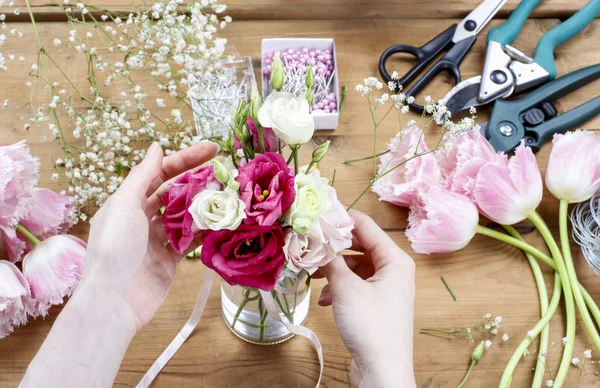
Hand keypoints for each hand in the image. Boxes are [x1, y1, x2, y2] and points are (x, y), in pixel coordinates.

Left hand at [82, 141, 217, 330]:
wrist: (114, 303)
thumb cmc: (115, 250)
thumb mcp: (125, 205)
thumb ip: (142, 175)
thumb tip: (156, 147)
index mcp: (126, 202)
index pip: (159, 172)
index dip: (185, 159)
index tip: (211, 150)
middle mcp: (140, 218)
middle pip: (173, 192)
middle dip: (198, 180)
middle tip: (225, 171)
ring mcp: (156, 240)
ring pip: (184, 215)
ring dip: (204, 205)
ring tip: (228, 194)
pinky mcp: (169, 260)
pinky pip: (190, 240)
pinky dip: (204, 230)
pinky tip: (222, 221)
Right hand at [318, 210, 415, 387]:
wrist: (382, 372)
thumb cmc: (371, 327)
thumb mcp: (345, 288)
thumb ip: (330, 258)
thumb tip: (315, 235)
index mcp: (395, 259)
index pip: (365, 225)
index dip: (339, 217)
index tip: (314, 213)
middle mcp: (393, 269)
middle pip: (359, 245)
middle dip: (333, 245)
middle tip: (308, 243)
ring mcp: (386, 288)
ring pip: (355, 266)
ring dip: (333, 268)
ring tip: (313, 273)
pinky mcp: (376, 305)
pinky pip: (355, 284)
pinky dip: (339, 287)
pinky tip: (324, 298)